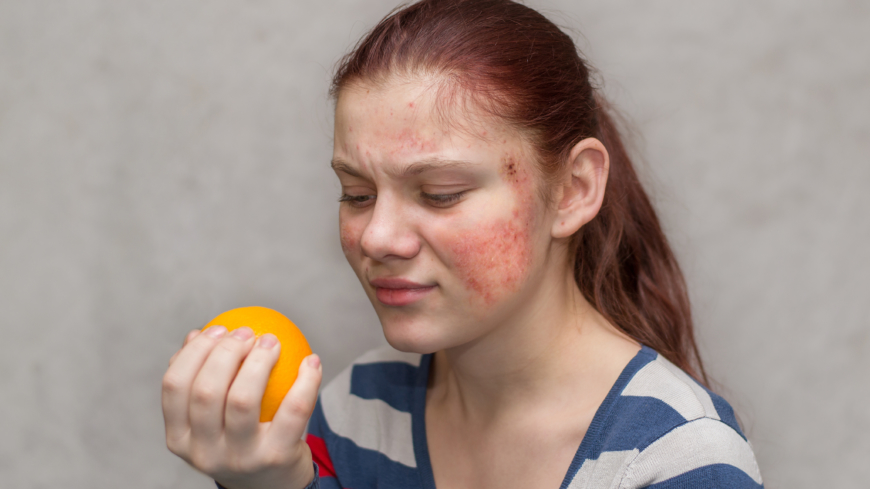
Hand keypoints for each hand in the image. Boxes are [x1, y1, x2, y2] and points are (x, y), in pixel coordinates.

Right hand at [162, 325, 321, 488]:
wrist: (273, 487)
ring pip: (242, 400)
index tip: (217, 328)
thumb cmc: (240, 439)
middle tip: (248, 332)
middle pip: (206, 391)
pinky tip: (312, 361)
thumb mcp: (211, 420)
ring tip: (272, 341)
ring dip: (259, 361)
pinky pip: (293, 410)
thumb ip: (201, 381)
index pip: (174, 386)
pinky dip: (306, 381)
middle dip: (226, 351)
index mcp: (179, 438)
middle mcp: (204, 452)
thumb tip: (198, 334)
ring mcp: (239, 458)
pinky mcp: (275, 458)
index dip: (194, 352)